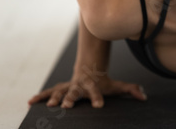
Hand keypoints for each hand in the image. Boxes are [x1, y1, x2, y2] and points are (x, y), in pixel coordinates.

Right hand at [28, 71, 146, 108]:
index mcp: (93, 86)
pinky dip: (40, 96)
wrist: (89, 68)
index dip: (98, 98)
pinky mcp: (60, 88)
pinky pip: (49, 92)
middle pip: (75, 92)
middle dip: (71, 99)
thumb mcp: (116, 86)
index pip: (97, 92)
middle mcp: (79, 85)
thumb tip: (144, 97)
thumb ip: (130, 90)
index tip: (99, 106)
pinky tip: (30, 102)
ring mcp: (68, 86)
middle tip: (66, 106)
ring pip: (60, 91)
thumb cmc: (103, 81)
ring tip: (49, 105)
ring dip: (54, 97)